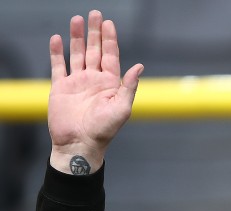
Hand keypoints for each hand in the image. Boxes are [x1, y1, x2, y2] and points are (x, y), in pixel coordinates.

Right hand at [48, 10, 142, 173]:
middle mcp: (94, 80)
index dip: (110, 39)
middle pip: (94, 50)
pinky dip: (57, 53)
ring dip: (77, 37)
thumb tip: (139, 66)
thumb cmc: (104, 130)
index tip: (109, 23)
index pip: (111, 56)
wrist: (80, 144)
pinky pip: (58, 66)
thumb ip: (129, 86)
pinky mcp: (61, 88)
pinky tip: (57, 39)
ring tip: (77, 20)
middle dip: (95, 32)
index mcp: (110, 84)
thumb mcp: (122, 108)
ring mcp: (77, 83)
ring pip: (77, 54)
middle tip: (95, 14)